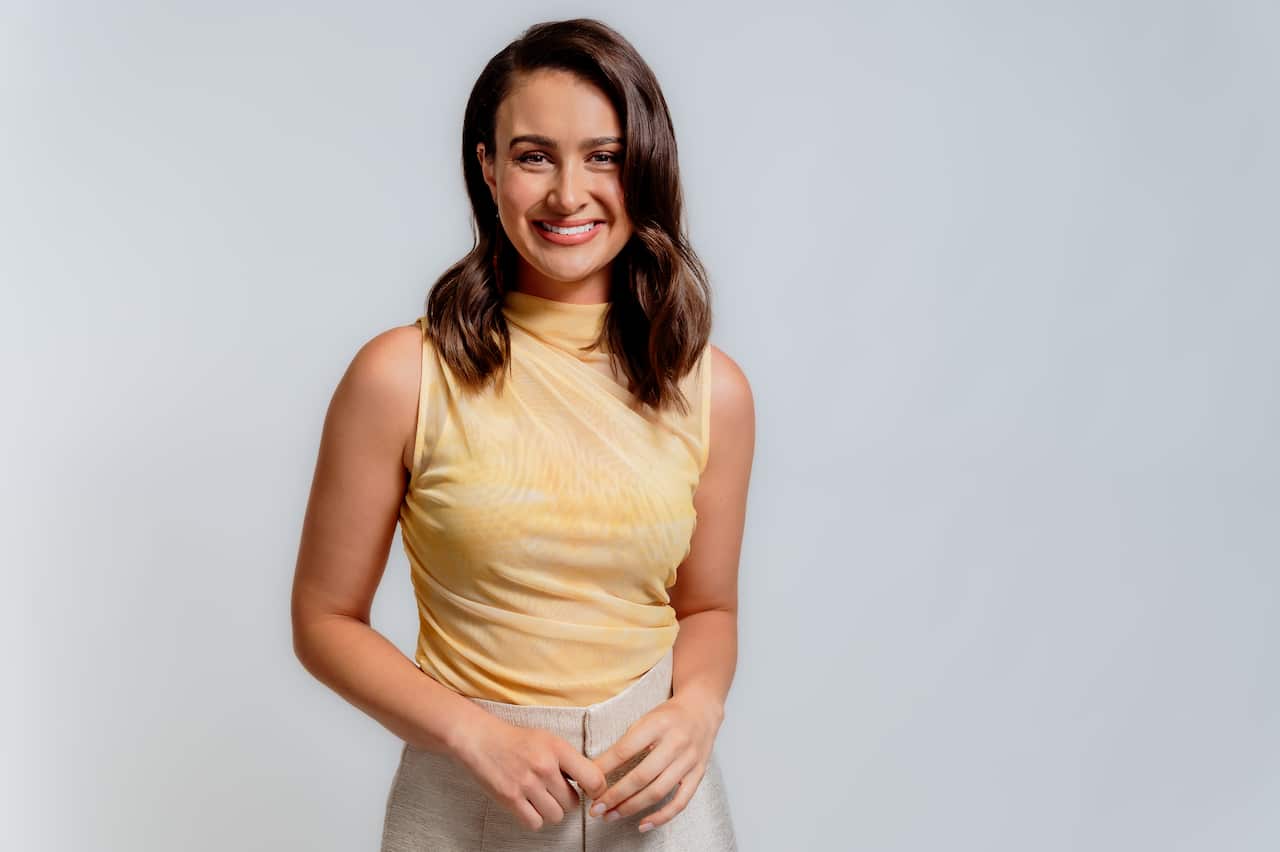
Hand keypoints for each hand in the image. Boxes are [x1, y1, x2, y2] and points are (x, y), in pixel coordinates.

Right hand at [452, 715, 607, 830]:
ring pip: (556, 816)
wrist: (481, 739)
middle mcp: (544, 766)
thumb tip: (592, 783)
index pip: (593, 779)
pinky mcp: (510, 798)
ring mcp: (526, 784)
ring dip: (551, 811)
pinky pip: (535, 823)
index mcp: (557, 748)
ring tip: (541, 797)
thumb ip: (569, 760)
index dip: (596, 790)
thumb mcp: (548, 739)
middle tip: (555, 791)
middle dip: (567, 800)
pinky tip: (529, 805)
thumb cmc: (516, 740)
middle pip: (573, 804)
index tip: (590, 792)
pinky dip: (534, 818)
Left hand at [587, 693, 723, 830]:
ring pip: (658, 791)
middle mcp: (675, 743)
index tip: (588, 783)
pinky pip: (680, 802)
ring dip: (631, 808)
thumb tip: (596, 770)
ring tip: (611, 815)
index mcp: (657, 725)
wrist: (701, 710)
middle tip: (595, 808)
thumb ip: (625, 744)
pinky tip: (643, 824)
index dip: (604, 768)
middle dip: (615, 796)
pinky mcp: (698, 774)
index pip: (625, 750)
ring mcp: (689, 760)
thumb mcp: (644, 719)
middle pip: (641, 776)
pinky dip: (661, 817)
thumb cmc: (667, 717)